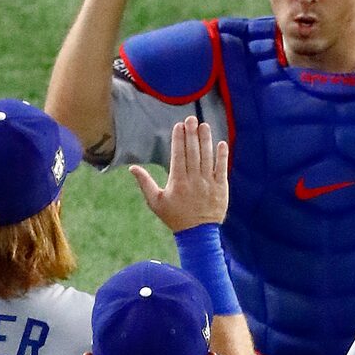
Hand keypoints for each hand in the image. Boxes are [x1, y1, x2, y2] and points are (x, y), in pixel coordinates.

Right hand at [129, 116, 228, 231]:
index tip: (179, 125)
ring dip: (206, 140)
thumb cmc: (175, 217)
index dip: (179, 139)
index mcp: (178, 182)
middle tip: (192, 119)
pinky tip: (221, 143)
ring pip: (207, 157)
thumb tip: (132, 168)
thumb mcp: (156, 202)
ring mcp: (209, 183)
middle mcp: (194, 180)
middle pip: (193, 153)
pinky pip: (222, 168)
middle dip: (192, 134)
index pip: (178, 155)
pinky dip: (222, 156)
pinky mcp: (221, 188)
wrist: (198, 235)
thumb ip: (145, 183)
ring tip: (204, 126)